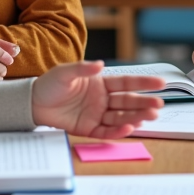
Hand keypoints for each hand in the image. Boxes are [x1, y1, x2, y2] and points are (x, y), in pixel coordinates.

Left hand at [32, 61, 165, 138]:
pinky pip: (107, 130)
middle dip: (144, 103)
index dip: (144, 83)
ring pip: (121, 116)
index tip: (161, 83)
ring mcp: (97, 114)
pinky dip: (118, 130)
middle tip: (159, 105)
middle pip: (128, 101)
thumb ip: (83, 68)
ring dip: (136, 117)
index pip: (127, 82)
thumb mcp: (65, 72)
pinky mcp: (89, 128)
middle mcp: (102, 99)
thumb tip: (101, 64)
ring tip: (151, 116)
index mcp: (101, 83)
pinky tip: (129, 127)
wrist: (32, 103)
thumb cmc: (50, 84)